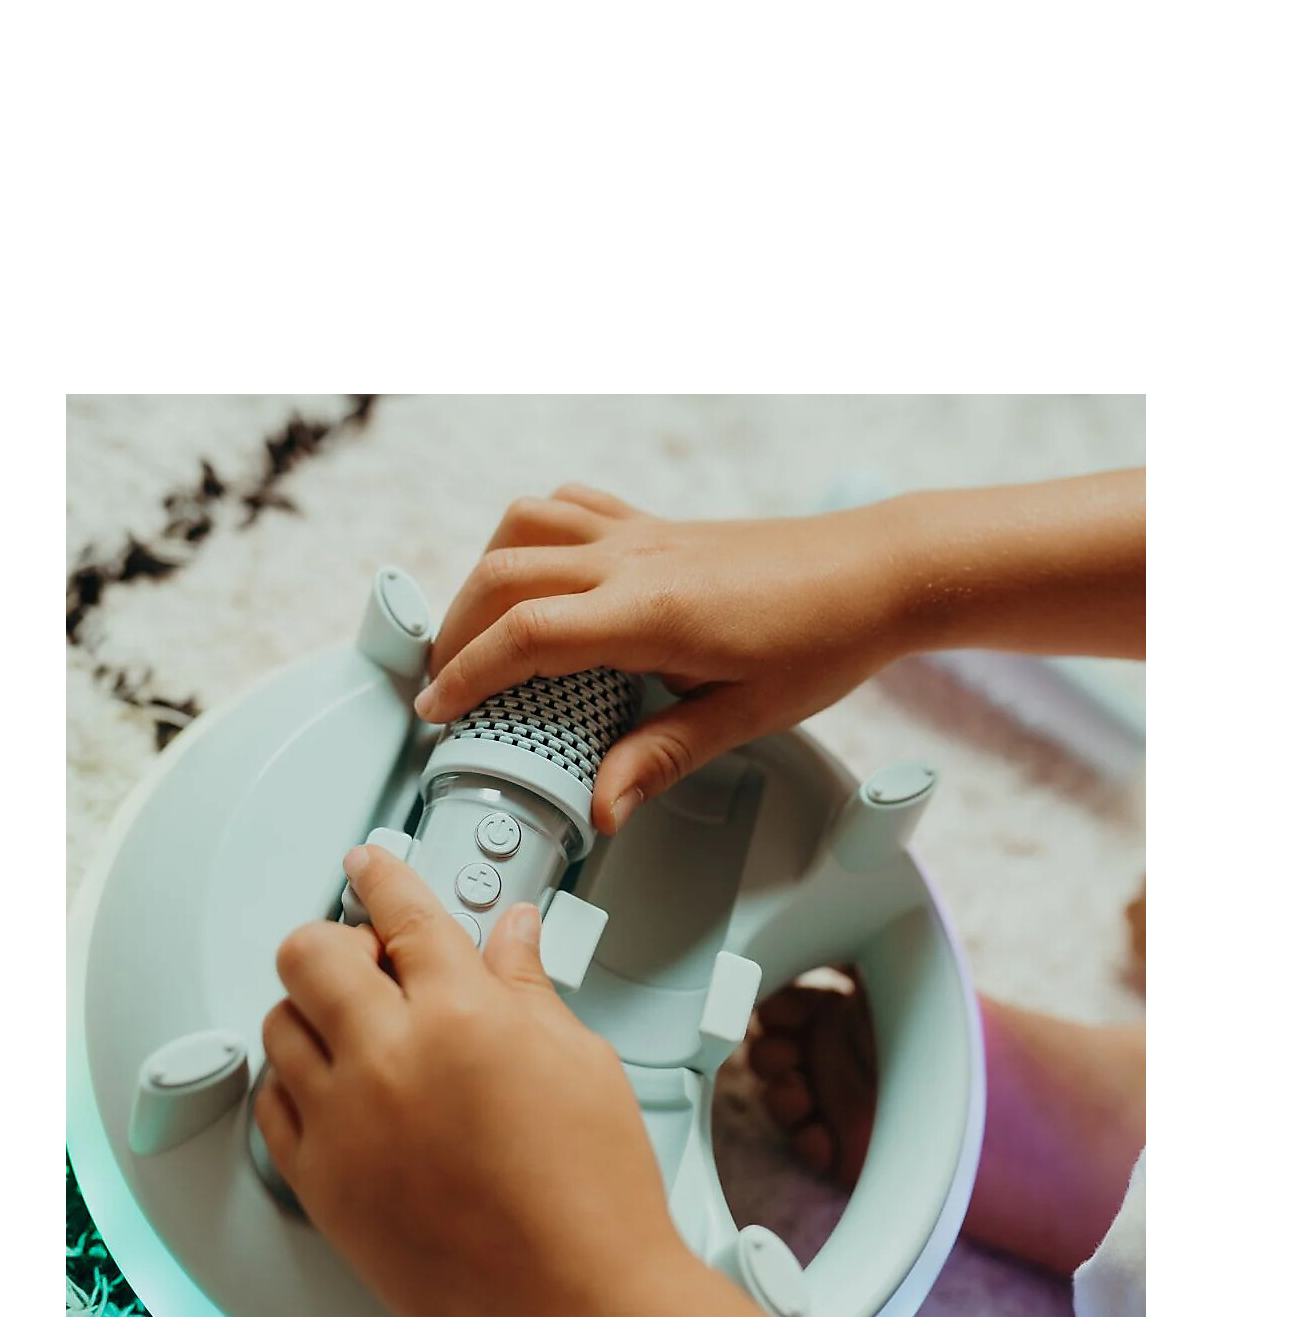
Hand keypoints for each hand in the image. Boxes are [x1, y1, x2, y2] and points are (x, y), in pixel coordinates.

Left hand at [254, 846, 691, 1316]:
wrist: (575, 1303)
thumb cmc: (594, 1197)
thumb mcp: (580, 1063)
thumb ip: (528, 989)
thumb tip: (513, 939)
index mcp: (462, 1015)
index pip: (401, 912)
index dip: (381, 876)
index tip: (369, 865)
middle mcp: (389, 1060)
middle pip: (310, 954)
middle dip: (337, 941)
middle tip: (371, 959)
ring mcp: (345, 1124)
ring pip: (280, 1026)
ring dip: (314, 1011)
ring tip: (360, 1030)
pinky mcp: (322, 1184)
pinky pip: (273, 1107)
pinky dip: (297, 1084)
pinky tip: (337, 1091)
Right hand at [414, 484, 914, 833]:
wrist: (877, 570)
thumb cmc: (822, 640)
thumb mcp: (744, 717)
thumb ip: (662, 758)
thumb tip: (601, 808)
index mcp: (650, 614)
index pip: (525, 636)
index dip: (467, 676)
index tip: (438, 712)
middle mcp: (633, 561)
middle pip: (503, 576)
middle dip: (456, 632)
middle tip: (443, 686)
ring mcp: (641, 533)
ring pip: (523, 527)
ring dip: (483, 576)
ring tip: (476, 632)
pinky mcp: (655, 524)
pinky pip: (568, 508)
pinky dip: (529, 536)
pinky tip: (535, 576)